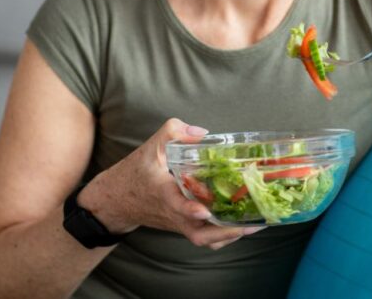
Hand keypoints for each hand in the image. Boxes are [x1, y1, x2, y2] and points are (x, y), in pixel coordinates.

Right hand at [78, 118, 263, 250]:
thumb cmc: (135, 172)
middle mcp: (172, 213)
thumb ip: (173, 132)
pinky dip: (222, 236)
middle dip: (225, 232)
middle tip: (250, 223)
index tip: (204, 211)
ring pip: (203, 239)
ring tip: (253, 224)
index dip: (189, 210)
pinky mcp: (182, 227)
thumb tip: (202, 133)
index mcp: (162, 192)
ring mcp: (178, 223)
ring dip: (228, 236)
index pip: (176, 205)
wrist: (117, 200)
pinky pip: (203, 238)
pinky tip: (239, 225)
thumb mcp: (150, 146)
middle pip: (197, 233)